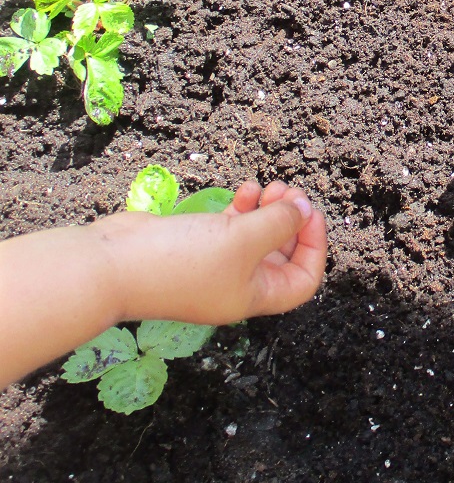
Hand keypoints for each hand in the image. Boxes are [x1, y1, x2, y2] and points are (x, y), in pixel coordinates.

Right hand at [93, 180, 327, 324]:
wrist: (110, 265)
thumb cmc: (182, 260)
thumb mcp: (243, 240)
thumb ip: (279, 223)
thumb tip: (304, 209)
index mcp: (255, 296)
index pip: (304, 280)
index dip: (315, 247)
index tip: (309, 213)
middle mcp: (238, 285)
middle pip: (282, 255)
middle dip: (290, 221)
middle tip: (287, 191)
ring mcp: (214, 266)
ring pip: (255, 237)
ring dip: (267, 210)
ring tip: (268, 187)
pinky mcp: (193, 246)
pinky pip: (229, 228)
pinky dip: (240, 209)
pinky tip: (243, 191)